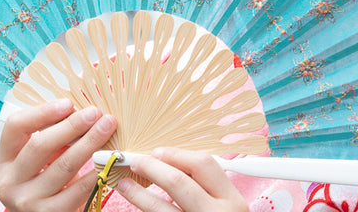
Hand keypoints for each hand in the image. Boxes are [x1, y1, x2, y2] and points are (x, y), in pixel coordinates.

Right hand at [0, 99, 117, 211]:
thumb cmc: (46, 175)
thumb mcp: (42, 154)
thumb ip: (53, 132)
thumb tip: (82, 108)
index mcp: (3, 159)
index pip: (15, 126)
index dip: (42, 112)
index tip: (69, 103)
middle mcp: (9, 181)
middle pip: (40, 145)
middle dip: (71, 126)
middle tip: (95, 113)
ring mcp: (26, 201)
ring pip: (62, 166)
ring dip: (89, 143)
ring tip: (107, 127)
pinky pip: (77, 191)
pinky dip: (95, 172)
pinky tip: (107, 159)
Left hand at [116, 148, 248, 211]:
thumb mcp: (226, 209)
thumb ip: (208, 189)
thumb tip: (173, 164)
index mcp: (232, 201)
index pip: (203, 165)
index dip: (177, 155)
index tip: (157, 152)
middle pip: (178, 182)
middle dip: (152, 168)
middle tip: (135, 162)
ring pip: (161, 209)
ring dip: (138, 194)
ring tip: (124, 185)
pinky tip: (137, 209)